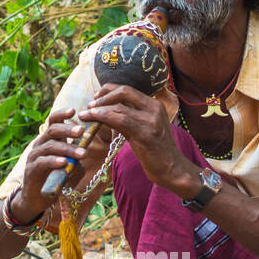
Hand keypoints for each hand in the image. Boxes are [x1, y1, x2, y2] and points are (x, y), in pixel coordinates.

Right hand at [18, 107, 111, 217]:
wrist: (37, 199)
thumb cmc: (55, 180)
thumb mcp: (70, 167)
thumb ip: (77, 158)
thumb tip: (85, 149)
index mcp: (49, 141)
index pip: (53, 121)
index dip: (62, 114)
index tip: (74, 110)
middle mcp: (40, 145)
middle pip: (52, 130)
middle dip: (68, 129)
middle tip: (82, 131)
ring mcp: (34, 157)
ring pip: (50, 146)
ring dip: (67, 149)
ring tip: (82, 154)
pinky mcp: (31, 170)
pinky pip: (42, 162)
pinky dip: (54, 161)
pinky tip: (64, 162)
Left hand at [79, 84, 197, 197]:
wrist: (172, 169)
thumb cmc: (156, 152)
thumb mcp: (143, 129)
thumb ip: (129, 119)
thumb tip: (106, 112)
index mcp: (155, 105)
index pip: (128, 89)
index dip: (109, 90)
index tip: (96, 97)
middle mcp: (154, 108)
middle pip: (124, 91)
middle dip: (103, 96)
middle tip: (89, 105)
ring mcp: (151, 121)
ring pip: (119, 107)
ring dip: (98, 109)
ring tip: (85, 115)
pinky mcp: (146, 134)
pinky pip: (120, 120)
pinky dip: (104, 118)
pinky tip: (93, 120)